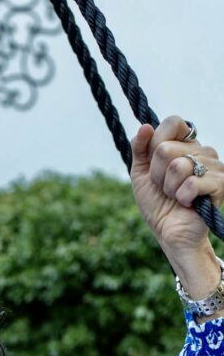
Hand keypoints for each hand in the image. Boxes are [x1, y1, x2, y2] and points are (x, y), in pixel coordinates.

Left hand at [130, 115, 223, 257]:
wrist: (170, 233)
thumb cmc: (157, 204)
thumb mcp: (141, 174)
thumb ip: (140, 149)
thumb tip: (145, 126)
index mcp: (185, 144)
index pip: (173, 122)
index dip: (155, 143)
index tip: (154, 163)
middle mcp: (202, 150)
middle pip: (166, 148)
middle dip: (157, 174)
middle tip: (165, 188)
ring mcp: (214, 166)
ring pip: (178, 166)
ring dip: (169, 188)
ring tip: (176, 196)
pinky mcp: (221, 183)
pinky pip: (191, 183)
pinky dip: (182, 197)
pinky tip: (187, 203)